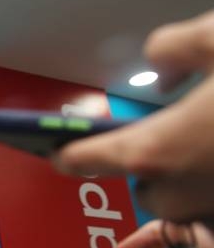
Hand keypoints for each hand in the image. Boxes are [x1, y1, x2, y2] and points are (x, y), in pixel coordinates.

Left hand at [54, 9, 213, 227]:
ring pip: (184, 200)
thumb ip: (175, 46)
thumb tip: (158, 62)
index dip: (70, 152)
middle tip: (183, 127)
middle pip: (143, 184)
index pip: (87, 160)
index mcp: (158, 149)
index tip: (58, 151)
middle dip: (154, 160)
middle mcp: (181, 190)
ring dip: (190, 176)